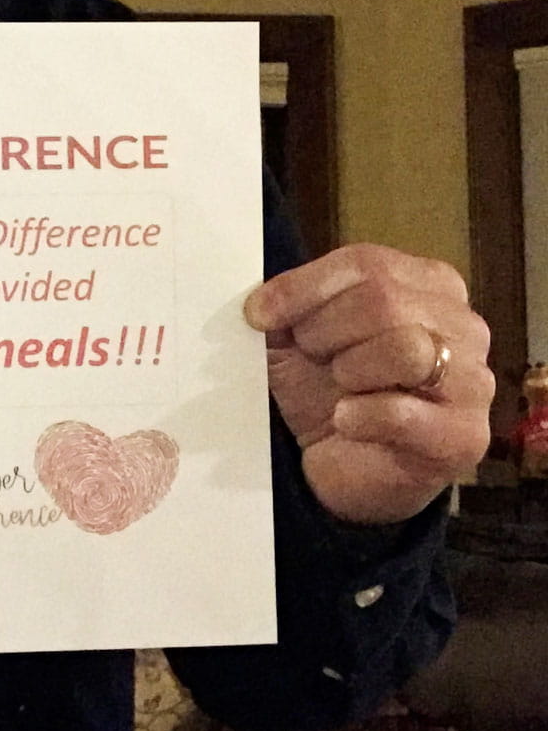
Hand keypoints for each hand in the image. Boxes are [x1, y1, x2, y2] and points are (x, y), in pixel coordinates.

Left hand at [245, 244, 492, 524]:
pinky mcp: (463, 436)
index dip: (303, 287)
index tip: (257, 314)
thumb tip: (261, 300)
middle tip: (311, 359)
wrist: (339, 466)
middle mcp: (463, 326)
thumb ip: (287, 306)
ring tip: (338, 390)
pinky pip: (402, 412)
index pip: (365, 263)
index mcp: (429, 285)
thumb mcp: (295, 339)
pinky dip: (359, 416)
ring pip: (406, 348)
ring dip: (350, 370)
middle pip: (384, 299)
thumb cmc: (325, 393)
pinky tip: (345, 420)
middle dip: (325, 331)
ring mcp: (473, 381)